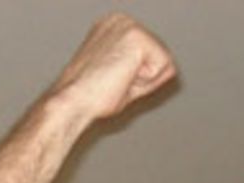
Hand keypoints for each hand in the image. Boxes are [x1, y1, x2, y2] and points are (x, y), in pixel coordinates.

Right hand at [49, 14, 177, 124]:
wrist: (72, 102)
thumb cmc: (88, 97)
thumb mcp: (119, 76)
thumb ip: (141, 67)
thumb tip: (170, 68)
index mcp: (113, 26)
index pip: (149, 54)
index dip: (137, 78)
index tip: (109, 82)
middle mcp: (121, 20)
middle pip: (160, 55)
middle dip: (142, 79)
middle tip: (112, 85)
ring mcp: (130, 25)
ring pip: (163, 62)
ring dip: (143, 82)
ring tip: (116, 82)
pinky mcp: (138, 37)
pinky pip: (163, 68)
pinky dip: (145, 83)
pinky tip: (121, 79)